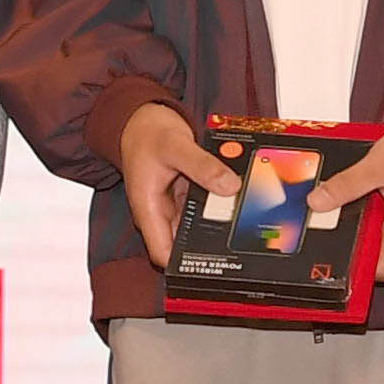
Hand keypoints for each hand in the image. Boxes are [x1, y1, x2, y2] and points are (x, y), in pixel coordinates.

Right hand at [117, 101, 240, 271]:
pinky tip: (234, 197)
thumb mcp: (175, 146)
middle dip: (210, 242)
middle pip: (186, 243)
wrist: (141, 120)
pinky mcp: (185, 197)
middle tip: (239, 234)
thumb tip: (229, 186)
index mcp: (148, 210)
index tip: (215, 262)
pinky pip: (205, 208)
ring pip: (199, 226)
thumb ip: (202, 166)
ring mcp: (174, 206)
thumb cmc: (147, 134)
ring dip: (217, 222)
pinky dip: (218, 204)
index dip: (186, 264)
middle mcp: (160, 213)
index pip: (164, 254)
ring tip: (242, 214)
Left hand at [314, 115, 383, 264]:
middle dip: (358, 239)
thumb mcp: (376, 165)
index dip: (358, 268)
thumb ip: (346, 185)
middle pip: (378, 254)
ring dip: (367, 225)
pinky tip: (372, 195)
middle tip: (346, 213)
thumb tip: (318, 202)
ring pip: (382, 239)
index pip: (382, 270)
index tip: (337, 256)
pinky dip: (377, 215)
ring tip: (362, 198)